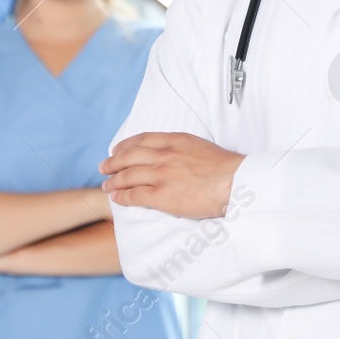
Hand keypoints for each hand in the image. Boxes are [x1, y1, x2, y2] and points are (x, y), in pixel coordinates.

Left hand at [99, 132, 244, 218]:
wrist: (234, 182)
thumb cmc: (226, 168)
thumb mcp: (201, 147)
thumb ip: (184, 150)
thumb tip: (177, 158)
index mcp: (175, 141)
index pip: (142, 140)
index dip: (126, 145)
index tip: (118, 149)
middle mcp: (164, 155)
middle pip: (129, 156)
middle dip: (113, 162)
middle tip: (104, 167)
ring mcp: (161, 174)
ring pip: (128, 176)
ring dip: (114, 181)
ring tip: (107, 185)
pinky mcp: (161, 195)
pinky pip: (134, 195)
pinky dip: (122, 196)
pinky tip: (116, 198)